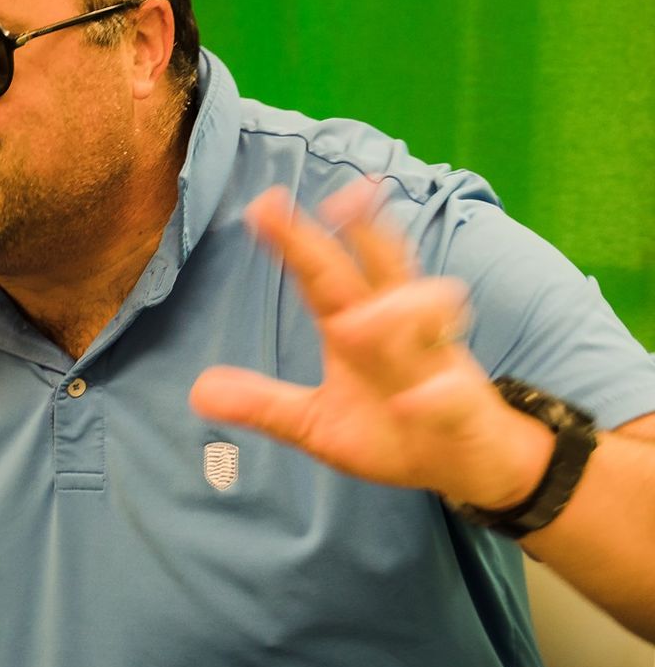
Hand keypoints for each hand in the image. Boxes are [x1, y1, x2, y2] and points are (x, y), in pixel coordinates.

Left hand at [189, 181, 551, 508]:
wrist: (468, 466)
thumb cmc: (393, 431)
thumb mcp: (317, 424)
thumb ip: (264, 404)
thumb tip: (198, 391)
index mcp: (362, 328)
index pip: (325, 276)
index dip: (299, 242)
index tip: (264, 204)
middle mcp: (403, 331)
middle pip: (381, 271)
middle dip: (363, 233)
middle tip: (338, 200)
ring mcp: (437, 364)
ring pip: (430, 314)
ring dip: (396, 313)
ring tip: (350, 326)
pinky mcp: (464, 407)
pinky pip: (453, 394)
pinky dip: (435, 396)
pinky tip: (411, 402)